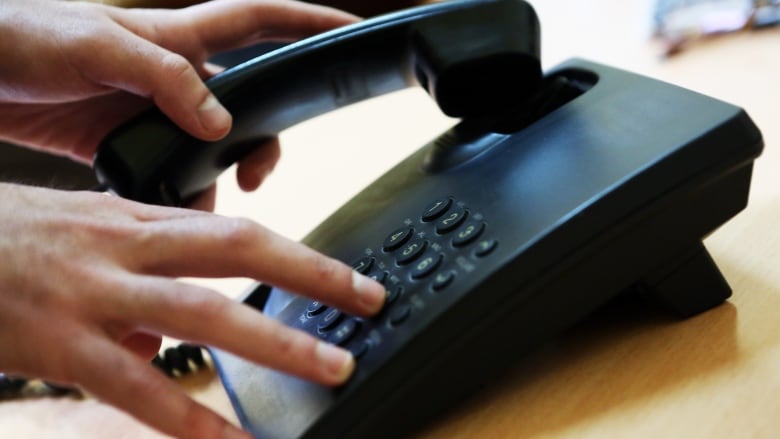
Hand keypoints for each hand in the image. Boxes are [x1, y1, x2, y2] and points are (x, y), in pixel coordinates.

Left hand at [0, 0, 357, 192]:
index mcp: (175, 36)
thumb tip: (217, 122)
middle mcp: (172, 72)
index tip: (348, 31)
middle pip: (246, 102)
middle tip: (254, 173)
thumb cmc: (19, 39)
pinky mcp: (124, 141)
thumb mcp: (95, 47)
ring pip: (210, 146)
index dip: (306, 22)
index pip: (258, 20)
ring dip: (214, 175)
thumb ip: (162, 76)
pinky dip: (175, 192)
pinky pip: (170, 170)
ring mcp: (152, 109)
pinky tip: (166, 206)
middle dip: (261, 138)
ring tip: (200, 200)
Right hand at [0, 183, 385, 437]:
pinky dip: (188, 419)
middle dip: (313, 279)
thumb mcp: (88, 235)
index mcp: (138, 221)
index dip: (300, 255)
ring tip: (331, 368)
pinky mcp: (62, 346)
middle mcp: (128, 250)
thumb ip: (143, 273)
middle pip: (240, 254)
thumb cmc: (12, 238)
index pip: (239, 232)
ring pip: (203, 315)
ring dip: (273, 344)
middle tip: (369, 304)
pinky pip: (137, 388)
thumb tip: (175, 330)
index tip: (348, 278)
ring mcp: (96, 297)